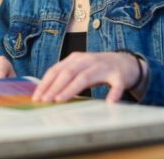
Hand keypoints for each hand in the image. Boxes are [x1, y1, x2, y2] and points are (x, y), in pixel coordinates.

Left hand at [32, 51, 146, 102]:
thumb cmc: (98, 69)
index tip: (36, 96)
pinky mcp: (120, 76)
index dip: (45, 83)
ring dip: (72, 89)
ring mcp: (104, 67)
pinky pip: (116, 85)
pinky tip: (109, 104)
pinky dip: (113, 94)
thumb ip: (66, 76)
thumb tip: (45, 93)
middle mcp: (88, 60)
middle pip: (68, 72)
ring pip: (86, 77)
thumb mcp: (80, 68)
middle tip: (45, 101)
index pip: (57, 70)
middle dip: (54, 87)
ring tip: (61, 100)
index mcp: (76, 59)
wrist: (126, 62)